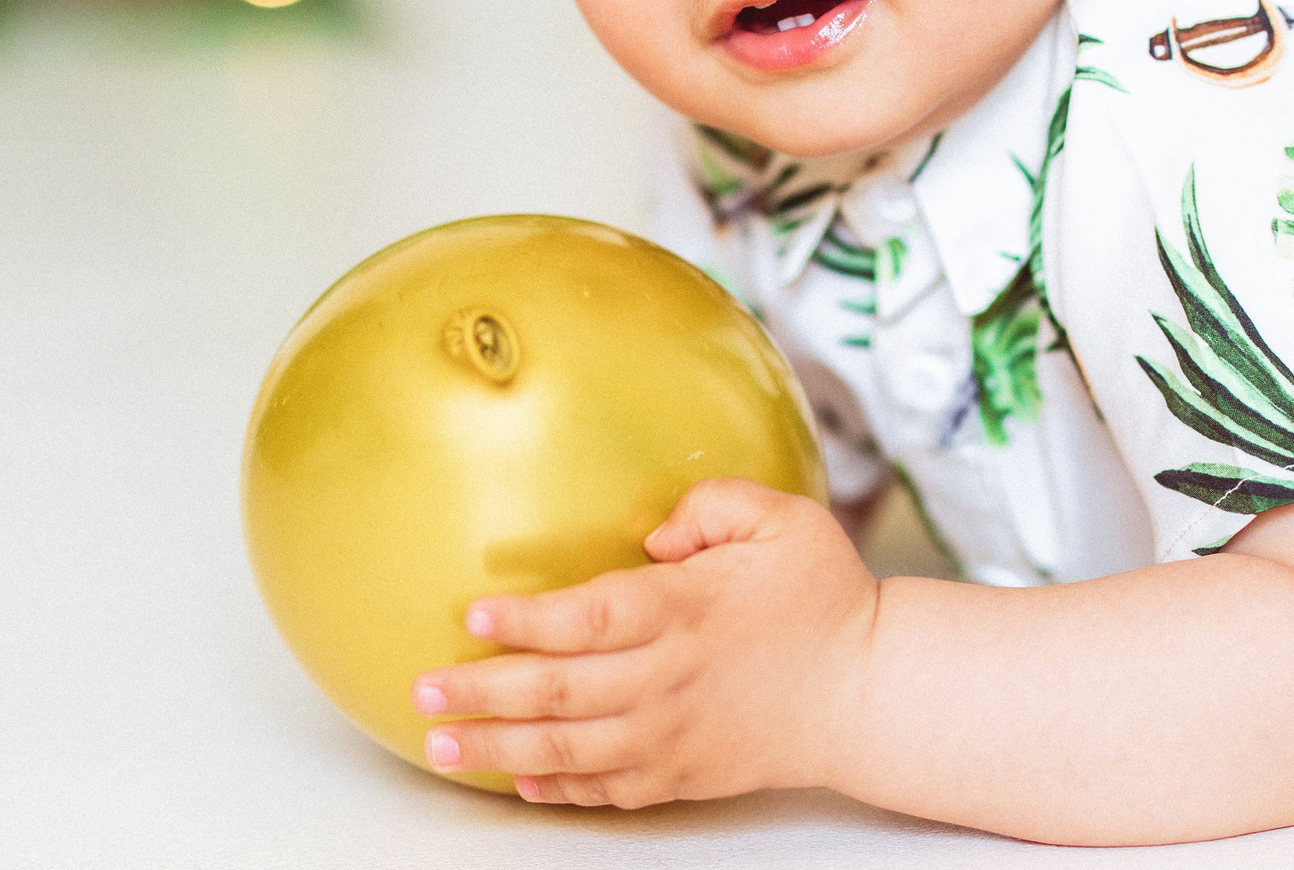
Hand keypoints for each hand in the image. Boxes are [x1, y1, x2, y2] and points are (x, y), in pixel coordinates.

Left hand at [410, 477, 876, 807]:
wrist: (870, 690)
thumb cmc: (827, 599)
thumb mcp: (784, 518)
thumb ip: (714, 504)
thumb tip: (656, 533)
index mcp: (686, 610)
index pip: (586, 618)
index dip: (524, 621)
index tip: (472, 617)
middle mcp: (668, 678)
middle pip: (557, 691)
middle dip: (480, 693)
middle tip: (423, 691)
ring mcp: (672, 734)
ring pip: (567, 749)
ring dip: (498, 747)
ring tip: (442, 745)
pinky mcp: (682, 773)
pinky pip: (605, 788)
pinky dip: (556, 788)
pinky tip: (519, 781)